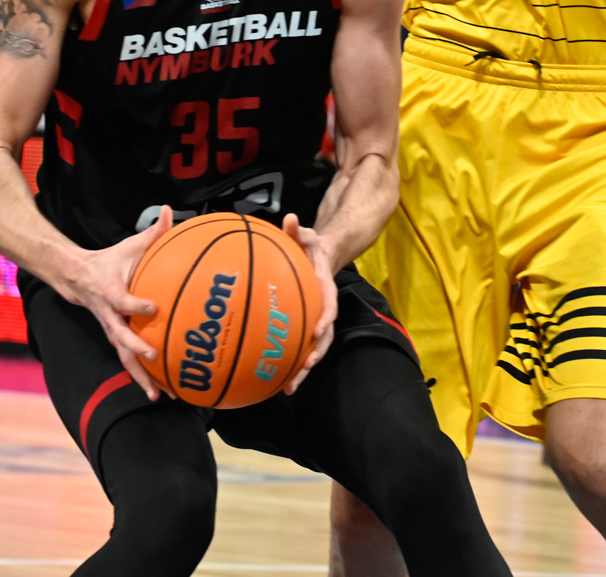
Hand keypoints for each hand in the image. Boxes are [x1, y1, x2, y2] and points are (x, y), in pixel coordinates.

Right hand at [69, 205, 173, 399]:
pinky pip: (128, 362)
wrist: (78, 279)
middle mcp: (109, 317)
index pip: (123, 301)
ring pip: (124, 358)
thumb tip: (170, 210)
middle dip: (137, 349)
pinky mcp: (116, 340)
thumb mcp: (130, 244)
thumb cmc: (111, 260)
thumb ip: (154, 231)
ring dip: (141, 377)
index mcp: (112, 292)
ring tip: (160, 395)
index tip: (153, 307)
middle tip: (155, 357)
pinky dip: (143, 378)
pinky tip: (161, 393)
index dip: (136, 305)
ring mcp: (111, 331)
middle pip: (120, 338)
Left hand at [281, 212, 337, 393]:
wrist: (321, 257)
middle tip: (305, 367)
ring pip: (314, 348)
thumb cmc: (311, 246)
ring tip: (289, 388)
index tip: (317, 329)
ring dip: (303, 368)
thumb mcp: (306, 235)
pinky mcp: (305, 326)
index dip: (325, 317)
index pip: (329, 304)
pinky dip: (291, 364)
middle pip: (324, 336)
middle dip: (316, 353)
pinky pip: (300, 346)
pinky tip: (275, 380)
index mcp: (325, 287)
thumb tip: (289, 218)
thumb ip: (298, 229)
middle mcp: (324, 307)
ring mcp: (315, 319)